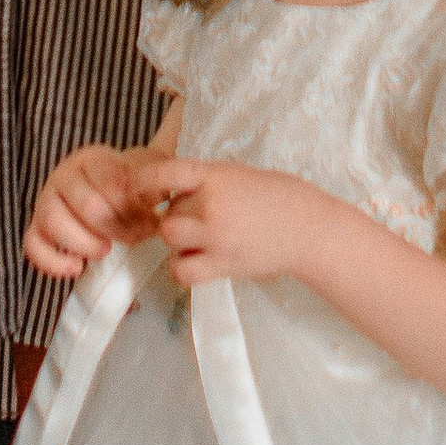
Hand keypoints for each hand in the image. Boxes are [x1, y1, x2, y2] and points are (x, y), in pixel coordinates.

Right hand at [24, 142, 165, 280]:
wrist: (110, 196)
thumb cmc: (130, 187)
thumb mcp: (145, 176)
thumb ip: (152, 181)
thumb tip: (153, 200)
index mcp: (91, 158)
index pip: (110, 182)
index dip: (132, 206)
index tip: (148, 217)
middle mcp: (63, 175)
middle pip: (87, 205)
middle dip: (115, 228)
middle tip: (133, 237)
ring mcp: (46, 201)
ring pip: (54, 221)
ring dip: (85, 243)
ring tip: (105, 250)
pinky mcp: (36, 228)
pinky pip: (32, 245)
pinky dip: (53, 261)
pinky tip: (77, 267)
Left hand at [147, 157, 331, 289]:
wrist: (306, 228)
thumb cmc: (275, 194)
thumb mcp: (235, 174)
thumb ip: (204, 181)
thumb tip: (171, 191)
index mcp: (214, 175)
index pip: (164, 173)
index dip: (143, 181)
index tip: (138, 188)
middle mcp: (210, 205)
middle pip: (167, 212)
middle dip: (174, 215)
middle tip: (193, 216)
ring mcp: (215, 238)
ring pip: (170, 239)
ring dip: (177, 239)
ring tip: (197, 237)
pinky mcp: (222, 267)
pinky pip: (182, 271)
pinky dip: (183, 266)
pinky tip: (197, 259)